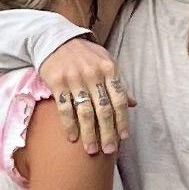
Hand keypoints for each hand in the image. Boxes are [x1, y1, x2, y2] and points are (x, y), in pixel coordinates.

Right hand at [42, 36, 129, 157]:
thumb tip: (133, 103)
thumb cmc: (83, 54)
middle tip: (109, 150)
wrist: (55, 39)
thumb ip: (118, 83)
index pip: (119, 99)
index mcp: (109, 69)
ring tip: (91, 150)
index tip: (123, 137)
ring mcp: (75, 79)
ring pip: (85, 112)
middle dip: (107, 132)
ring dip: (89, 134)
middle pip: (104, 109)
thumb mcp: (105, 62)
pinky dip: (69, 125)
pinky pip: (65, 108)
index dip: (122, 120)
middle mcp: (94, 74)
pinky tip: (72, 138)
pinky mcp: (57, 83)